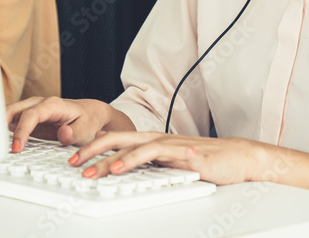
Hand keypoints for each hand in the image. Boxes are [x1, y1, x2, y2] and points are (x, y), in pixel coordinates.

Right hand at [6, 96, 130, 151]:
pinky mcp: (30, 118)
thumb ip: (74, 133)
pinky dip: (4, 128)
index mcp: (53, 105)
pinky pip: (13, 120)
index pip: (31, 115)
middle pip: (15, 109)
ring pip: (10, 113)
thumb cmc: (88, 121)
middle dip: (1, 124)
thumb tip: (63, 133)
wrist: (91, 114)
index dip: (22, 131)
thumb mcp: (86, 129)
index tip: (17, 148)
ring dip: (0, 126)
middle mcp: (40, 104)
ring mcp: (33, 109)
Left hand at [69, 131, 258, 185]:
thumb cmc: (205, 160)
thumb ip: (150, 164)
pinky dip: (132, 160)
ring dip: (106, 158)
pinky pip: (151, 156)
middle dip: (91, 150)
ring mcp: (167, 145)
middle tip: (71, 162)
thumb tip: (126, 169)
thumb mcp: (171, 163)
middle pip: (116, 139)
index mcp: (151, 140)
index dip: (93, 147)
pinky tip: (119, 168)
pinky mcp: (179, 154)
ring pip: (129, 147)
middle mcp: (155, 139)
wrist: (237, 157)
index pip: (116, 140)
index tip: (74, 157)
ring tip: (90, 170)